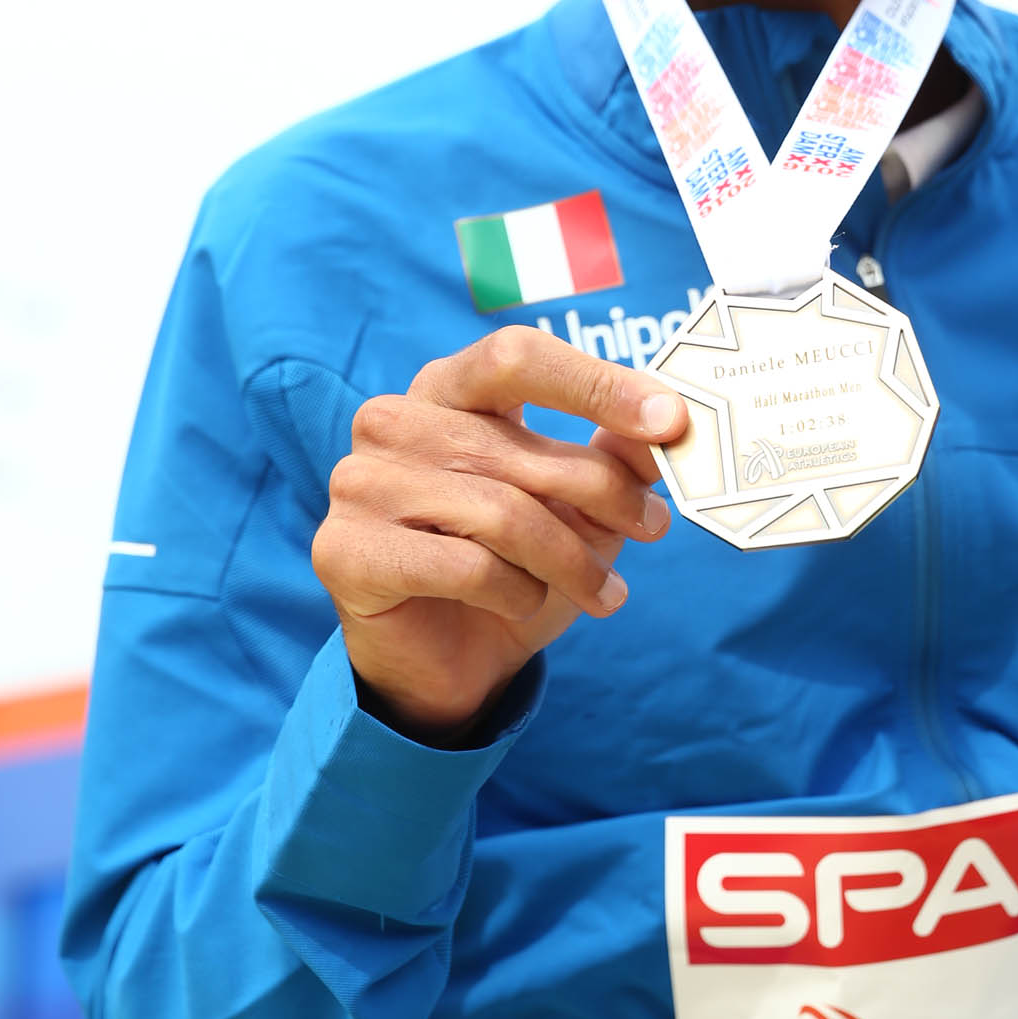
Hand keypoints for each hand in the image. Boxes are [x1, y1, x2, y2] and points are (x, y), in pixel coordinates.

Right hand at [312, 328, 685, 741]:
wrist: (450, 662)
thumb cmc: (515, 567)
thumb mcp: (578, 508)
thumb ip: (615, 458)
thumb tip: (670, 424)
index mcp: (445, 388)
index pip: (516, 356)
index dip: (596, 384)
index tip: (671, 419)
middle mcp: (392, 422)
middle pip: (524, 448)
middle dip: (606, 494)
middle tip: (653, 526)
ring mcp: (360, 483)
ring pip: (502, 514)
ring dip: (570, 561)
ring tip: (603, 592)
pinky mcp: (346, 551)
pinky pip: (466, 567)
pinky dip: (514, 593)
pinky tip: (524, 604)